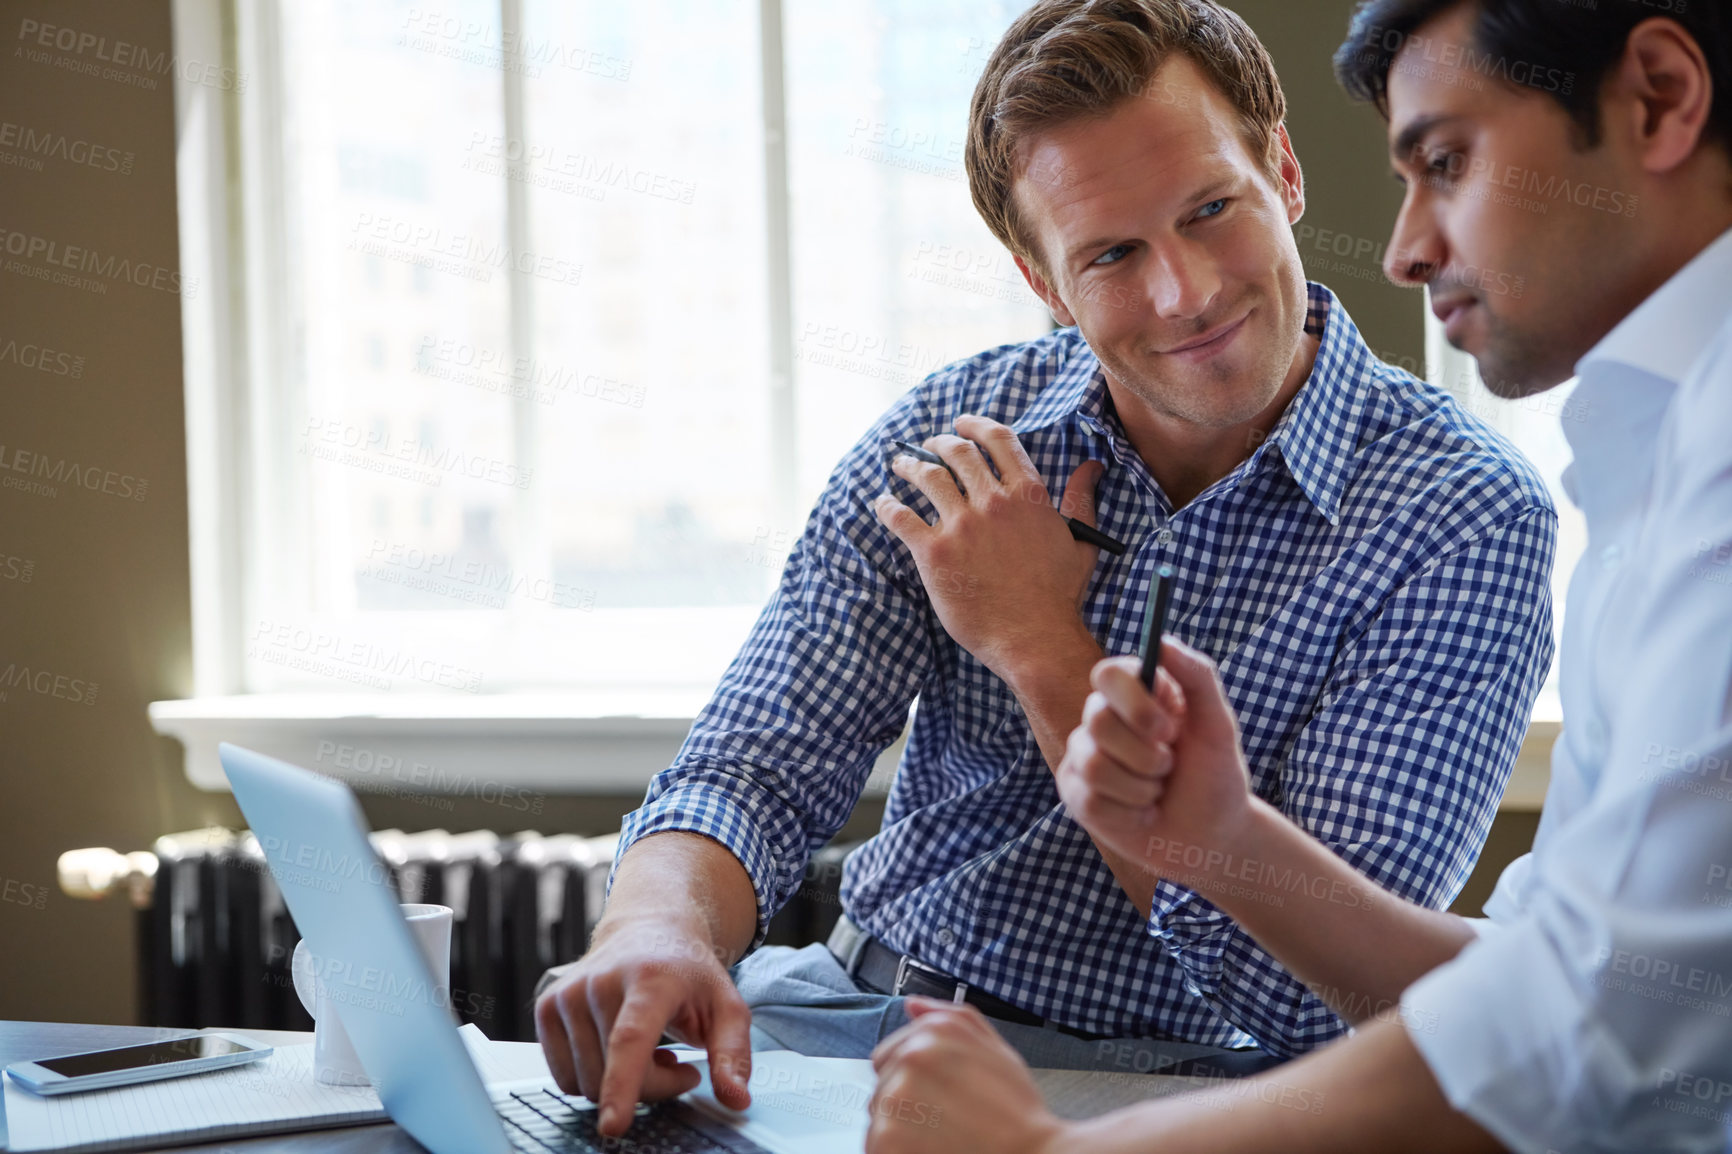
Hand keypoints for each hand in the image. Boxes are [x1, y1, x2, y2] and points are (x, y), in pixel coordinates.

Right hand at [534, 916, 752, 1136]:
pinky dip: (594, 1077)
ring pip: (587, 1082)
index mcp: (651, 979)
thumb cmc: (689, 973)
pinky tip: (615, 1048)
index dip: (623, 1085)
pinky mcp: (547, 1007)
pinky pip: (565, 1078)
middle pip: (614, 1074)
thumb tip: (736, 1099)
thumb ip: (733, 1054)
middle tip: (676, 1064)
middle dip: (652, 1087)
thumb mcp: (727, 1006)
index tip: (613, 1125)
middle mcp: (601, 981)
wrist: (649, 929)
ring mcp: (568, 993)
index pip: (630, 1039)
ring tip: (647, 1050)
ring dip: (621, 1083)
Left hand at [866, 999, 1069, 1153]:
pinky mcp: (888, 1138)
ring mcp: (895, 1098)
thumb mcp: (994, 1047)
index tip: (935, 1099)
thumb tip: (912, 1004)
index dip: (910, 1082)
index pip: (887, 1057)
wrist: (1030, 1153)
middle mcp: (909, 1059)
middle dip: (905, 1105)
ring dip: (900, 1132)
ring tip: (941, 1138)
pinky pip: (877, 1145)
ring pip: (878, 1119)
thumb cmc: (1015, 1109)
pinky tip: (930, 1151)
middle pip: (882, 1088)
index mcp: (931, 1033)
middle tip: (944, 1121)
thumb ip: (950, 1017)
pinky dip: (898, 1152)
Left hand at [874, 414, 1104, 679]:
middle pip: (957, 453)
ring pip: (927, 477)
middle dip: (938, 443)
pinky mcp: (934, 553)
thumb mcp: (1080, 541)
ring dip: (910, 465)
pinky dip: (887, 505)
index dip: (976, 425)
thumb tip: (1092, 467)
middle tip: (928, 445)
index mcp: (1028, 495)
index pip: (998, 440)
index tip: (961, 423)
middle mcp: (993, 502)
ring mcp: (962, 526)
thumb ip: (1082, 499)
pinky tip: (882, 503)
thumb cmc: (1059, 595)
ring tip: (901, 465)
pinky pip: (901, 517)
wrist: (1034, 638)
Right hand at [1056, 640, 1255, 880]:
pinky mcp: (1076, 794)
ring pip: (1094, 766)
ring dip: (1141, 788)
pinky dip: (1130, 814)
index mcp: (1135, 694)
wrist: (1211, 838)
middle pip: (1097, 721)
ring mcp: (1084, 756)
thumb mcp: (1218, 726)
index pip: (1108, 674)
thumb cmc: (1216, 777)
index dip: (1134, 703)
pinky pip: (1091, 800)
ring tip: (1156, 792)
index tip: (1168, 729)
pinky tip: (1143, 814)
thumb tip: (1164, 640)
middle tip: (1168, 766)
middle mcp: (1102, 718)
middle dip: (1146, 755)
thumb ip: (1198, 677)